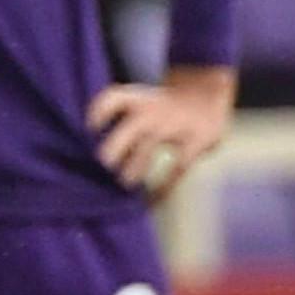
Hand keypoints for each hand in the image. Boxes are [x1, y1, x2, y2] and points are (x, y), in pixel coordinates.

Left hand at [89, 65, 236, 201]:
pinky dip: (165, 185)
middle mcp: (154, 111)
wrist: (204, 96)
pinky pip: (178, 167)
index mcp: (138, 99)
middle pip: (131, 127)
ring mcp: (175, 125)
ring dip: (135, 167)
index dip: (98, 111)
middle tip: (105, 163)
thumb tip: (91, 146)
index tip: (90, 128)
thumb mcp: (140, 100)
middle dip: (115, 146)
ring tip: (125, 182)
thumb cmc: (160, 106)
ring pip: (150, 148)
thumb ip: (119, 118)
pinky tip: (154, 198)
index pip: (113, 98)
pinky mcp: (196, 141)